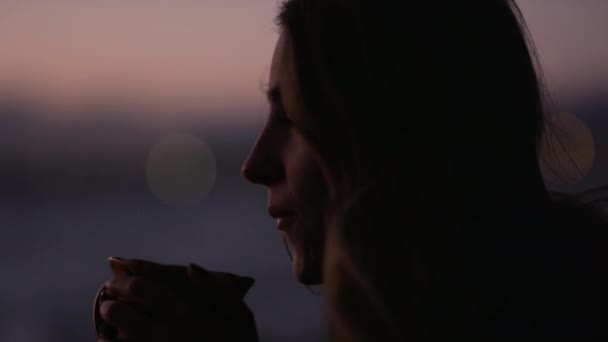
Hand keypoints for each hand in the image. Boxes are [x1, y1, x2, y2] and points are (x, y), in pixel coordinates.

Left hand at [97, 259, 257, 341]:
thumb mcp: (240, 316)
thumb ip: (217, 289)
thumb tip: (190, 267)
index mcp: (187, 316)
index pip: (142, 290)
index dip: (125, 281)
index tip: (118, 280)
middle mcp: (166, 335)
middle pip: (121, 314)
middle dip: (110, 305)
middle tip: (108, 302)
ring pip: (118, 340)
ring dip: (108, 330)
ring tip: (107, 325)